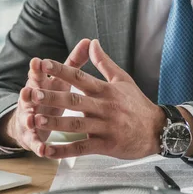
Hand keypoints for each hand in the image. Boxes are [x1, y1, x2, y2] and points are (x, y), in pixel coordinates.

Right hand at [0, 39, 91, 155]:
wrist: (31, 122)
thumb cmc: (51, 96)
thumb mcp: (61, 79)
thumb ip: (73, 62)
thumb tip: (88, 41)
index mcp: (40, 85)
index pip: (37, 75)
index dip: (36, 69)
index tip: (37, 62)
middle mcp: (32, 101)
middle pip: (29, 95)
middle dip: (29, 93)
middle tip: (28, 90)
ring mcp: (30, 119)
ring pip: (29, 118)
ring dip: (30, 119)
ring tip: (32, 119)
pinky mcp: (33, 137)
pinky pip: (35, 143)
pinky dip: (39, 146)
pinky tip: (44, 151)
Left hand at [31, 39, 165, 158]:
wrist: (159, 130)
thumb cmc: (138, 104)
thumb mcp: (123, 79)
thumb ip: (104, 62)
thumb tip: (91, 42)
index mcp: (106, 90)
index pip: (80, 77)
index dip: (61, 70)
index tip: (43, 64)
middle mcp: (104, 107)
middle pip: (75, 101)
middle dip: (53, 98)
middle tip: (33, 94)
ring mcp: (105, 127)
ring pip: (77, 125)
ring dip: (55, 123)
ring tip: (36, 120)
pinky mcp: (106, 145)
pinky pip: (82, 148)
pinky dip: (65, 151)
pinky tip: (48, 151)